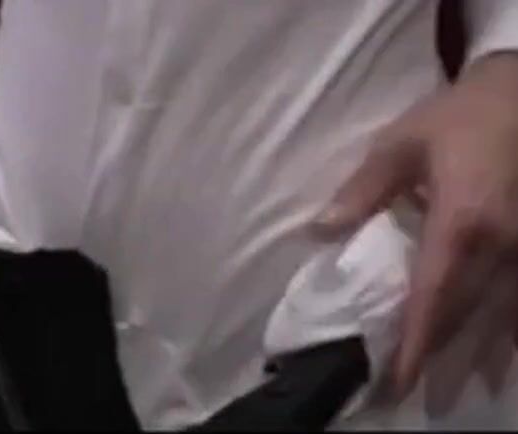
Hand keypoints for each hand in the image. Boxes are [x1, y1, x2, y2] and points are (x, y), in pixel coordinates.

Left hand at [314, 53, 517, 402]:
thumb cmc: (455, 118)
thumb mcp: (400, 144)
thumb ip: (361, 191)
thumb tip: (320, 230)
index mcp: (461, 222)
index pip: (433, 296)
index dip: (415, 343)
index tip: (397, 382)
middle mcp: (501, 246)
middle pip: (467, 316)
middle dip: (440, 360)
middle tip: (415, 400)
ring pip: (503, 317)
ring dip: (479, 359)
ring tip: (458, 396)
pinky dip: (512, 335)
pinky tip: (504, 361)